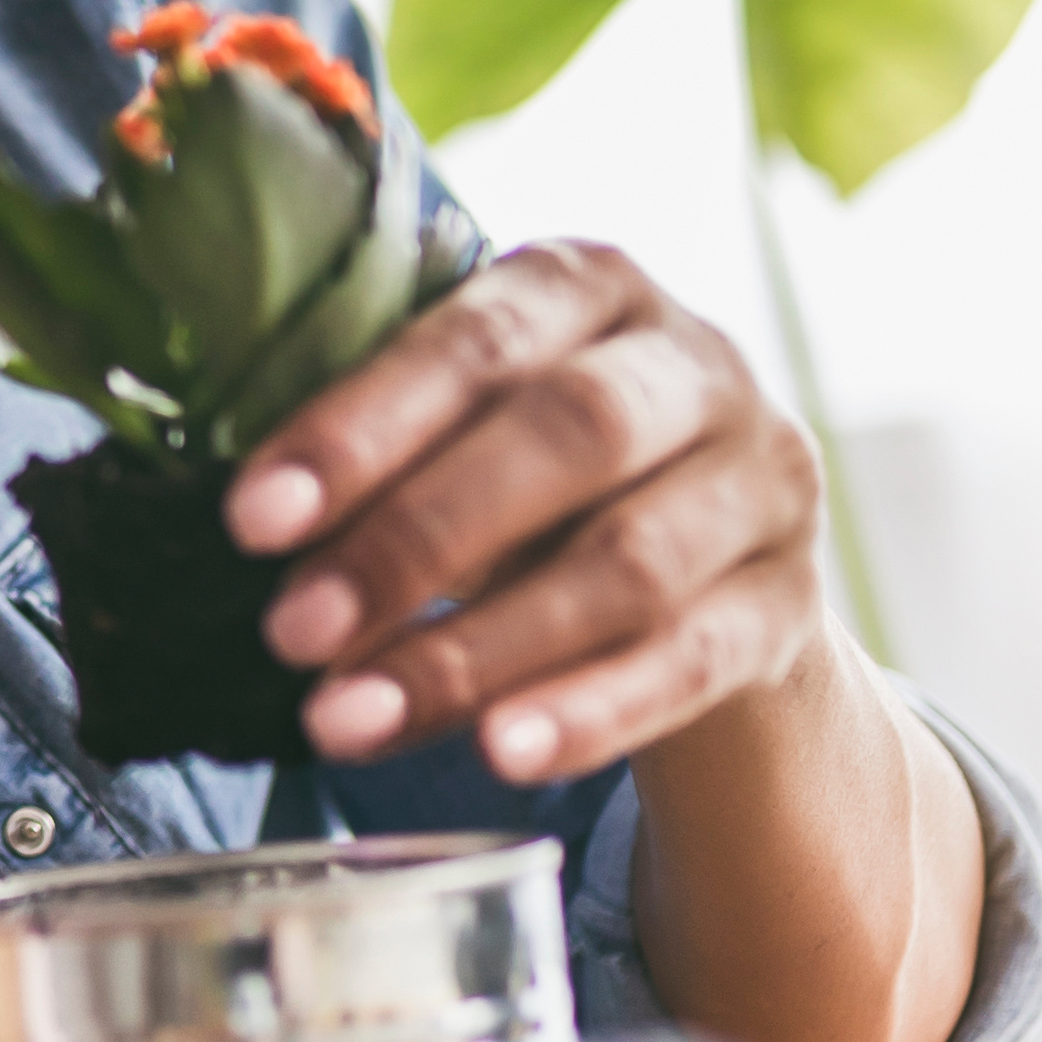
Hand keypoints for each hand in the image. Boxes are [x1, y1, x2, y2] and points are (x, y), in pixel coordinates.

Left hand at [231, 239, 825, 781]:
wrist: (712, 561)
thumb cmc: (540, 475)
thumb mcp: (471, 428)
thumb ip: (386, 458)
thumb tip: (258, 547)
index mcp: (591, 286)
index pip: (474, 342)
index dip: (361, 430)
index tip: (252, 520)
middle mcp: (696, 365)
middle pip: (567, 438)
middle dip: (415, 541)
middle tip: (292, 633)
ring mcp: (761, 482)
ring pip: (629, 565)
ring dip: (477, 653)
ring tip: (351, 721)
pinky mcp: (789, 603)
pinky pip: (692, 663)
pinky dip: (589, 714)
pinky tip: (498, 755)